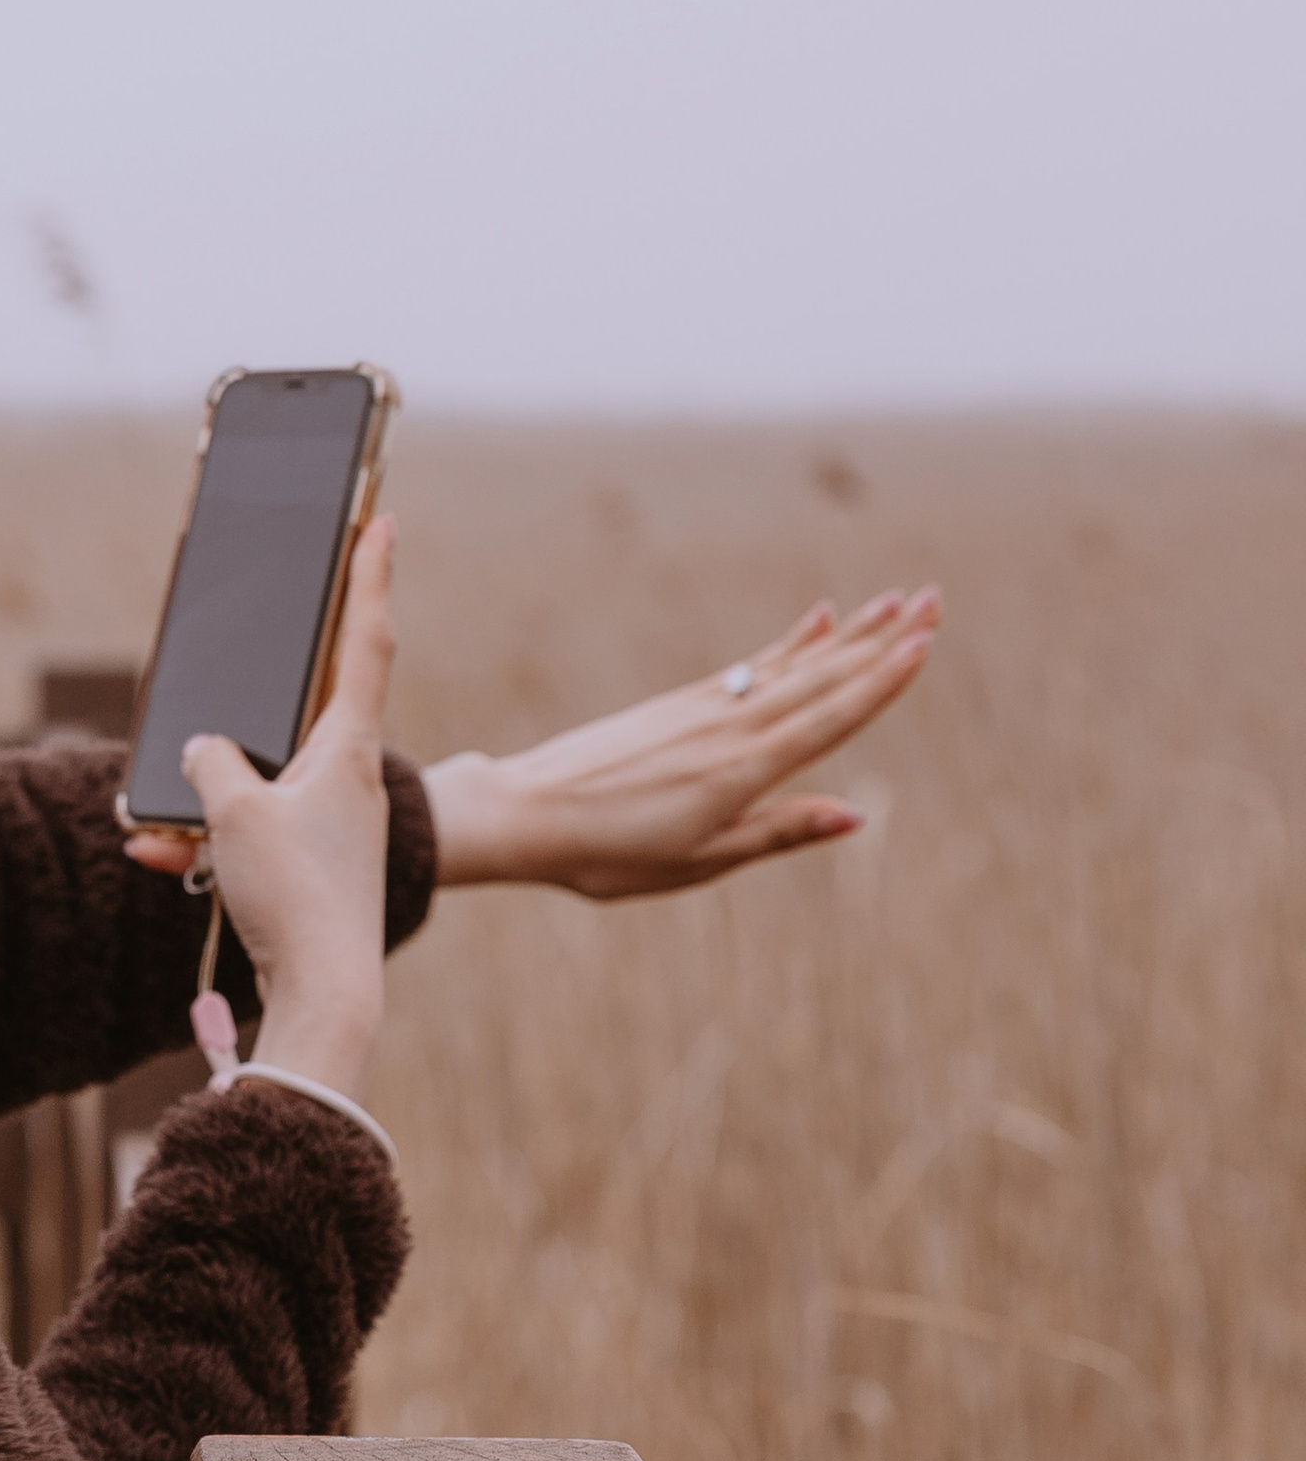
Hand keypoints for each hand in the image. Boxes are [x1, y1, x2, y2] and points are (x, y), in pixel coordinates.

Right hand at [124, 514, 397, 1098]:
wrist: (327, 1000)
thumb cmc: (296, 897)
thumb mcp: (234, 812)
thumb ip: (209, 764)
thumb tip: (201, 752)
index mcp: (349, 748)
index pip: (365, 640)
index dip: (368, 577)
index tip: (380, 522)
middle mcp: (349, 780)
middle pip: (301, 709)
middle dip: (251, 700)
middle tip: (254, 648)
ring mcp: (331, 826)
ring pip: (258, 782)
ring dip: (205, 796)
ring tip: (152, 822)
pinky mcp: (309, 869)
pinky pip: (247, 833)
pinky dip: (206, 840)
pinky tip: (159, 855)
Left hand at [424, 587, 939, 901]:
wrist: (525, 811)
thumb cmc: (608, 854)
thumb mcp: (699, 860)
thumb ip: (779, 831)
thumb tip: (857, 813)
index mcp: (742, 771)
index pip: (829, 718)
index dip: (881, 681)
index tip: (925, 642)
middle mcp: (731, 728)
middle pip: (822, 678)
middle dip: (882, 640)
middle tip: (935, 599)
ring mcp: (706, 709)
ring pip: (794, 666)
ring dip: (849, 635)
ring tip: (893, 601)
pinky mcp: (682, 704)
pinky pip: (753, 668)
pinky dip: (791, 645)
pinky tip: (818, 621)